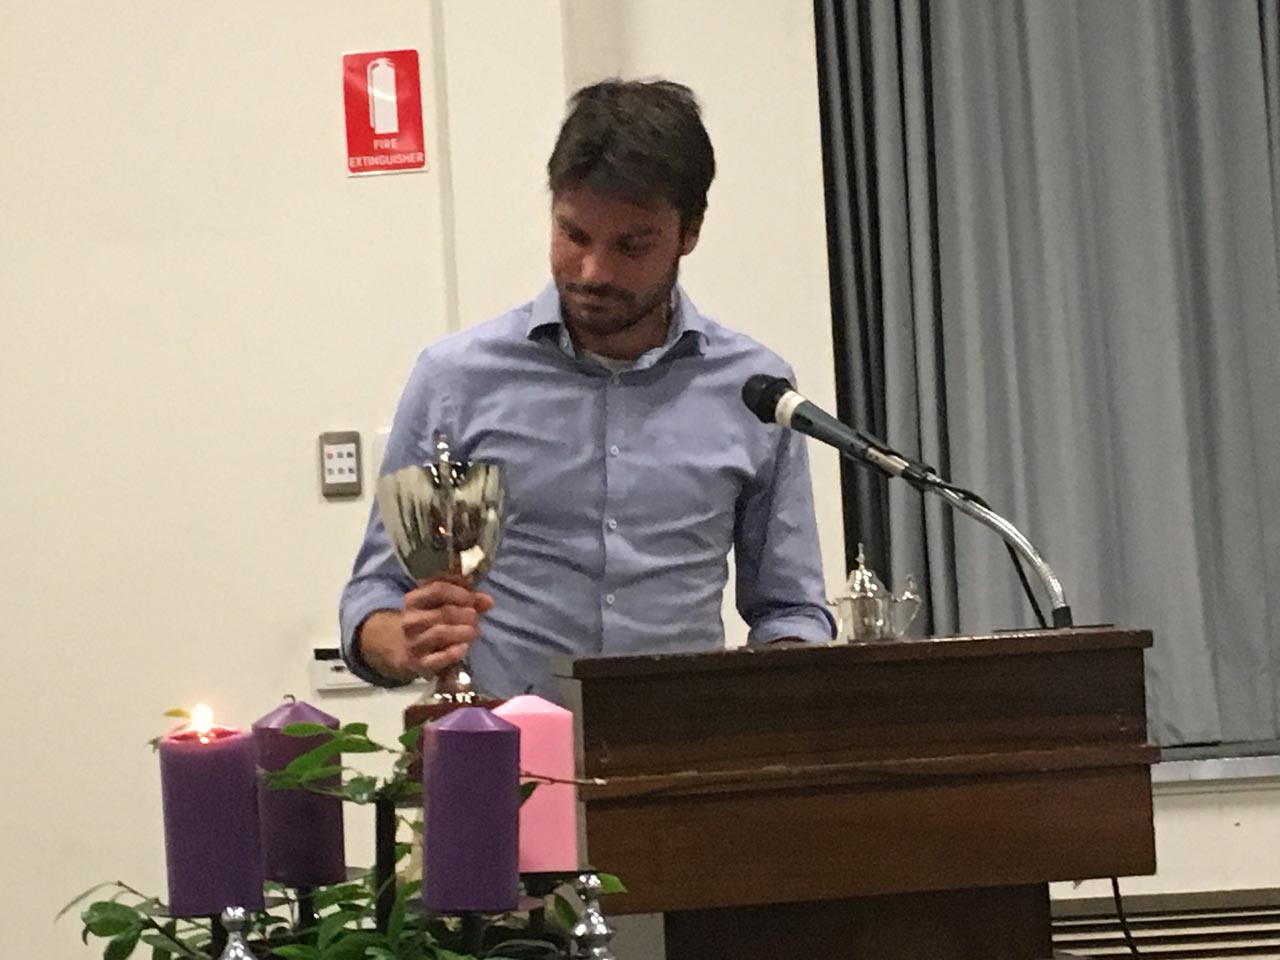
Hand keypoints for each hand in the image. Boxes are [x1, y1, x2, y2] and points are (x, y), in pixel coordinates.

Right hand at [356, 575, 494, 681]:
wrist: (410, 649)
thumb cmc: (433, 620)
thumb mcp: (446, 604)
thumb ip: (469, 599)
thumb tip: (488, 601)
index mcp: (414, 599)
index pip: (437, 589)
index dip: (460, 592)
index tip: (472, 599)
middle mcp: (410, 620)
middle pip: (443, 612)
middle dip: (466, 614)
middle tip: (476, 617)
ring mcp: (413, 642)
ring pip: (440, 633)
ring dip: (463, 631)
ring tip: (475, 631)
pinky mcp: (420, 663)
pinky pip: (436, 659)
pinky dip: (452, 653)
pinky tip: (464, 648)